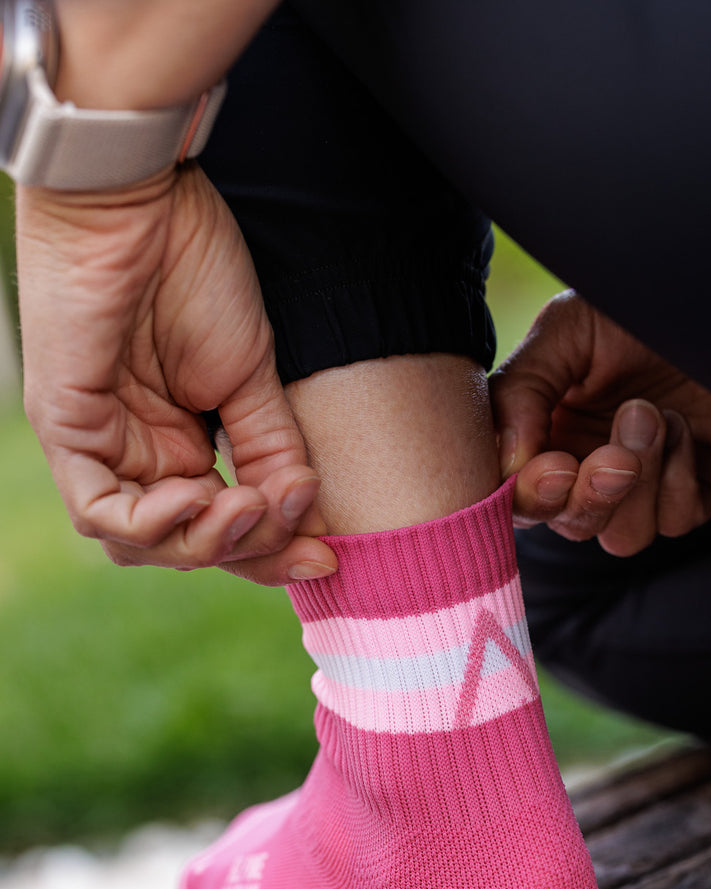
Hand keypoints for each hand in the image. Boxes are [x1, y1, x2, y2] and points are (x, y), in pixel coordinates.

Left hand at [17, 164, 337, 583]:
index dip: (272, 552)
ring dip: (204, 541)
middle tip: (297, 530)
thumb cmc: (190, 265)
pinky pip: (101, 511)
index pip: (219, 527)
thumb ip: (272, 451)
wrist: (142, 194)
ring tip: (250, 507)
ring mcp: (95, 445)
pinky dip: (154, 522)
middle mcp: (133, 454)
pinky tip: (200, 494)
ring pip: (140, 543)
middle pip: (183, 547)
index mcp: (174, 443)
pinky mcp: (65, 427)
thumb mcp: (249, 375)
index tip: (329, 557)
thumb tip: (306, 515)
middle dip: (247, 552)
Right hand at [490, 291, 710, 554]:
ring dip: (638, 483)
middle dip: (589, 497)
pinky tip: (684, 426)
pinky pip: (675, 520)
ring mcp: (649, 485)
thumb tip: (505, 462)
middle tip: (614, 455)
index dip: (530, 498)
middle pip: (571, 526)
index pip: (520, 499)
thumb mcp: (566, 329)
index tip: (554, 466)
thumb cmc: (642, 303)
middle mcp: (595, 467)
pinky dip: (679, 477)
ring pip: (624, 537)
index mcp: (549, 434)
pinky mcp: (700, 492)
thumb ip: (520, 390)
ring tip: (653, 415)